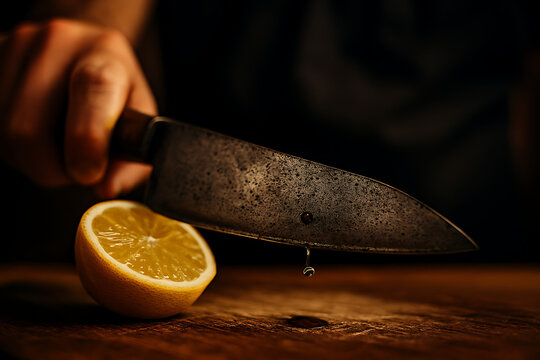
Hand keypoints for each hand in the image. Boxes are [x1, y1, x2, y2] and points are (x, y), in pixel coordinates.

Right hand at [0, 18, 155, 197]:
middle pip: (29, 128)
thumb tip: (106, 187)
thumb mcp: (140, 118)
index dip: (87, 139)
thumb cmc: (116, 91)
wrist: (82, 49)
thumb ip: (133, 155)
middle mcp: (57, 42)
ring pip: (4, 135)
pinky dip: (11, 148)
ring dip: (31, 161)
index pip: (92, 87)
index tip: (89, 173)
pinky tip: (35, 136)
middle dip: (52, 168)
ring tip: (57, 147)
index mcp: (105, 53)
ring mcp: (14, 46)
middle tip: (76, 168)